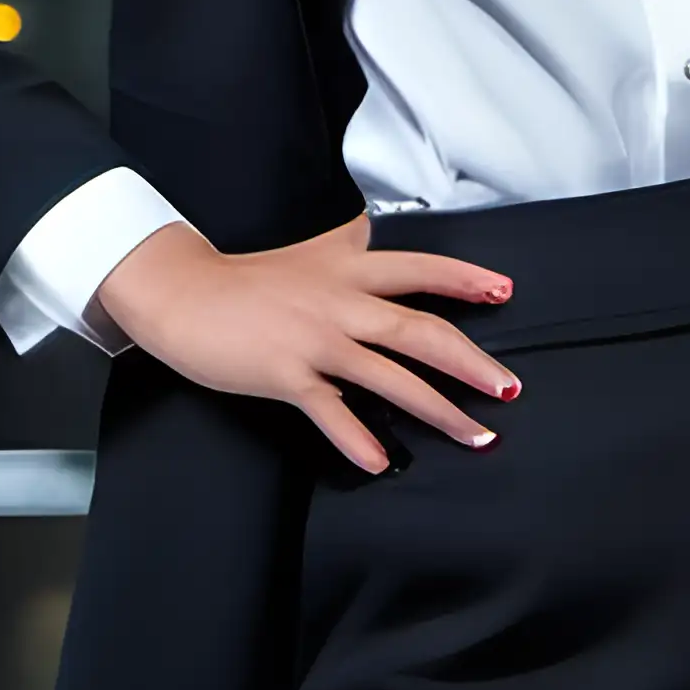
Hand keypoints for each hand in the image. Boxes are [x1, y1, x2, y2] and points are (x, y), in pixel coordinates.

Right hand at [97, 212, 520, 474]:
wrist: (181, 293)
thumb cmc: (241, 279)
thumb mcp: (304, 251)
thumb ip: (343, 244)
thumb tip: (367, 227)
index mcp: (347, 270)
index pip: (420, 269)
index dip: (465, 280)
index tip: (504, 291)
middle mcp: (340, 302)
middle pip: (420, 330)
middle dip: (471, 362)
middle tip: (508, 388)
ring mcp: (315, 340)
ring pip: (390, 376)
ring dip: (438, 410)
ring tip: (475, 435)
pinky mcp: (286, 374)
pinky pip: (330, 411)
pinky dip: (356, 438)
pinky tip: (380, 462)